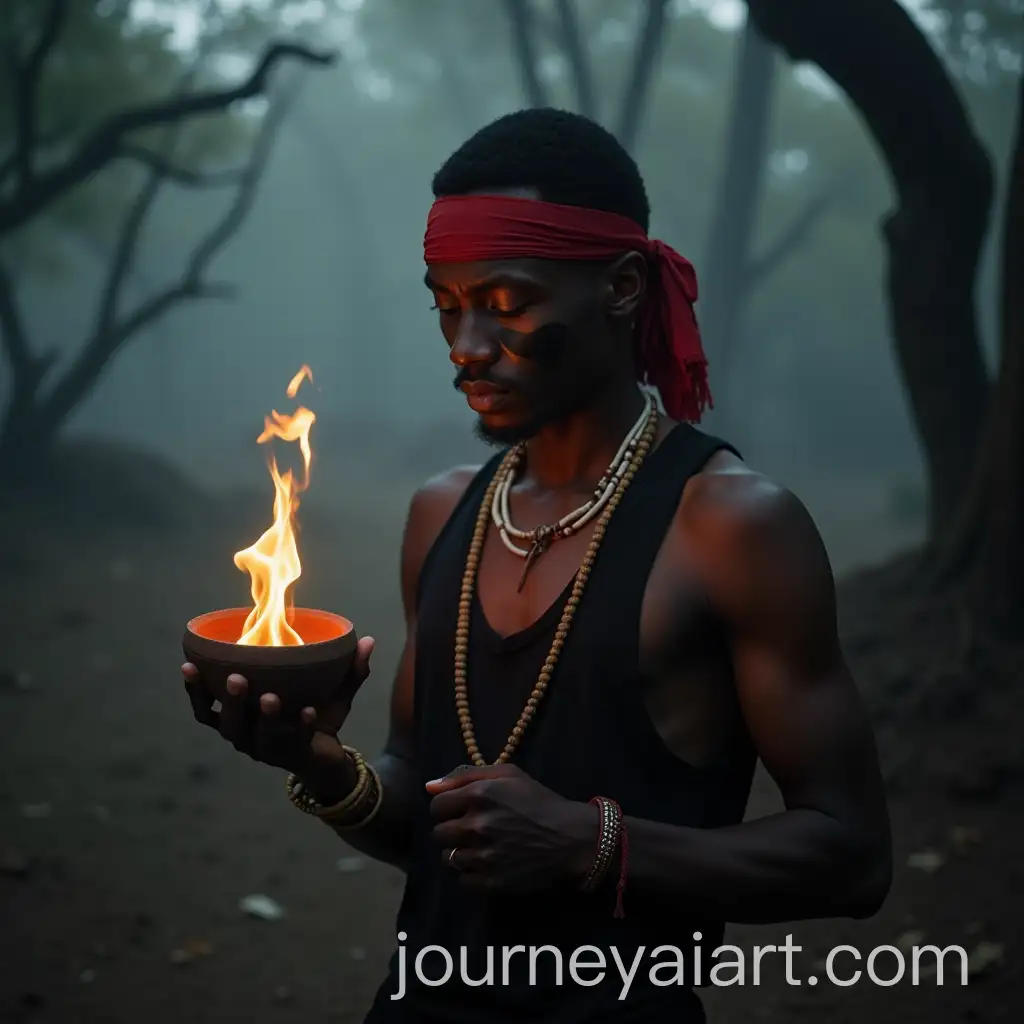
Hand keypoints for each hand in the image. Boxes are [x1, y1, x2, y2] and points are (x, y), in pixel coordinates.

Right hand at [181, 636, 374, 785]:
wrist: (331, 762)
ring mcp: (269, 751)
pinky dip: (300, 726)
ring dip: (264, 716)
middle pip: (229, 724)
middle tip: (236, 678)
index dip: (194, 690)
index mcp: (241, 721)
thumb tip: (369, 640)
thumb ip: (347, 668)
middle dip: (231, 700)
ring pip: (258, 737)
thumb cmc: (315, 720)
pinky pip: (294, 743)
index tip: (187, 664)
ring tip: (270, 697)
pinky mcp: (293, 759)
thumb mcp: (329, 692)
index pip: (207, 709)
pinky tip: (309, 711)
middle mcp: (248, 738)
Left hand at [427, 764, 597, 890]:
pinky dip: (471, 873)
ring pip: (448, 857)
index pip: (436, 806)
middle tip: (471, 829)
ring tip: (480, 846)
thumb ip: (466, 775)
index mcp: (480, 795)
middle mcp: (477, 825)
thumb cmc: (539, 801)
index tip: (459, 811)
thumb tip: (429, 787)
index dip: (446, 808)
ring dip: (459, 852)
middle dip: (451, 830)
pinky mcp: (492, 881)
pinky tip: (488, 862)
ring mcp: (484, 856)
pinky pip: (462, 879)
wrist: (571, 838)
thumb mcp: (508, 775)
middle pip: (438, 833)